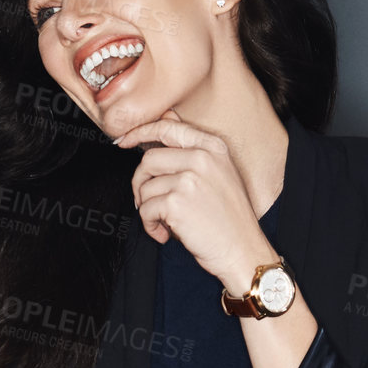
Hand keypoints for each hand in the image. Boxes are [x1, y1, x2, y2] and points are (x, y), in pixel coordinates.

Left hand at [112, 112, 274, 291]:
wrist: (243, 250)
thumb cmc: (231, 218)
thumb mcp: (221, 173)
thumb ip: (194, 147)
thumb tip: (166, 117)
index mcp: (213, 147)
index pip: (167, 127)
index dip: (140, 133)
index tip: (124, 142)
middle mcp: (202, 158)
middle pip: (149, 160)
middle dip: (141, 183)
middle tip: (149, 202)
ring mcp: (189, 179)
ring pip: (145, 188)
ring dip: (148, 210)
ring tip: (166, 223)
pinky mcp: (176, 203)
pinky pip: (145, 210)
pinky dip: (151, 226)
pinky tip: (167, 234)